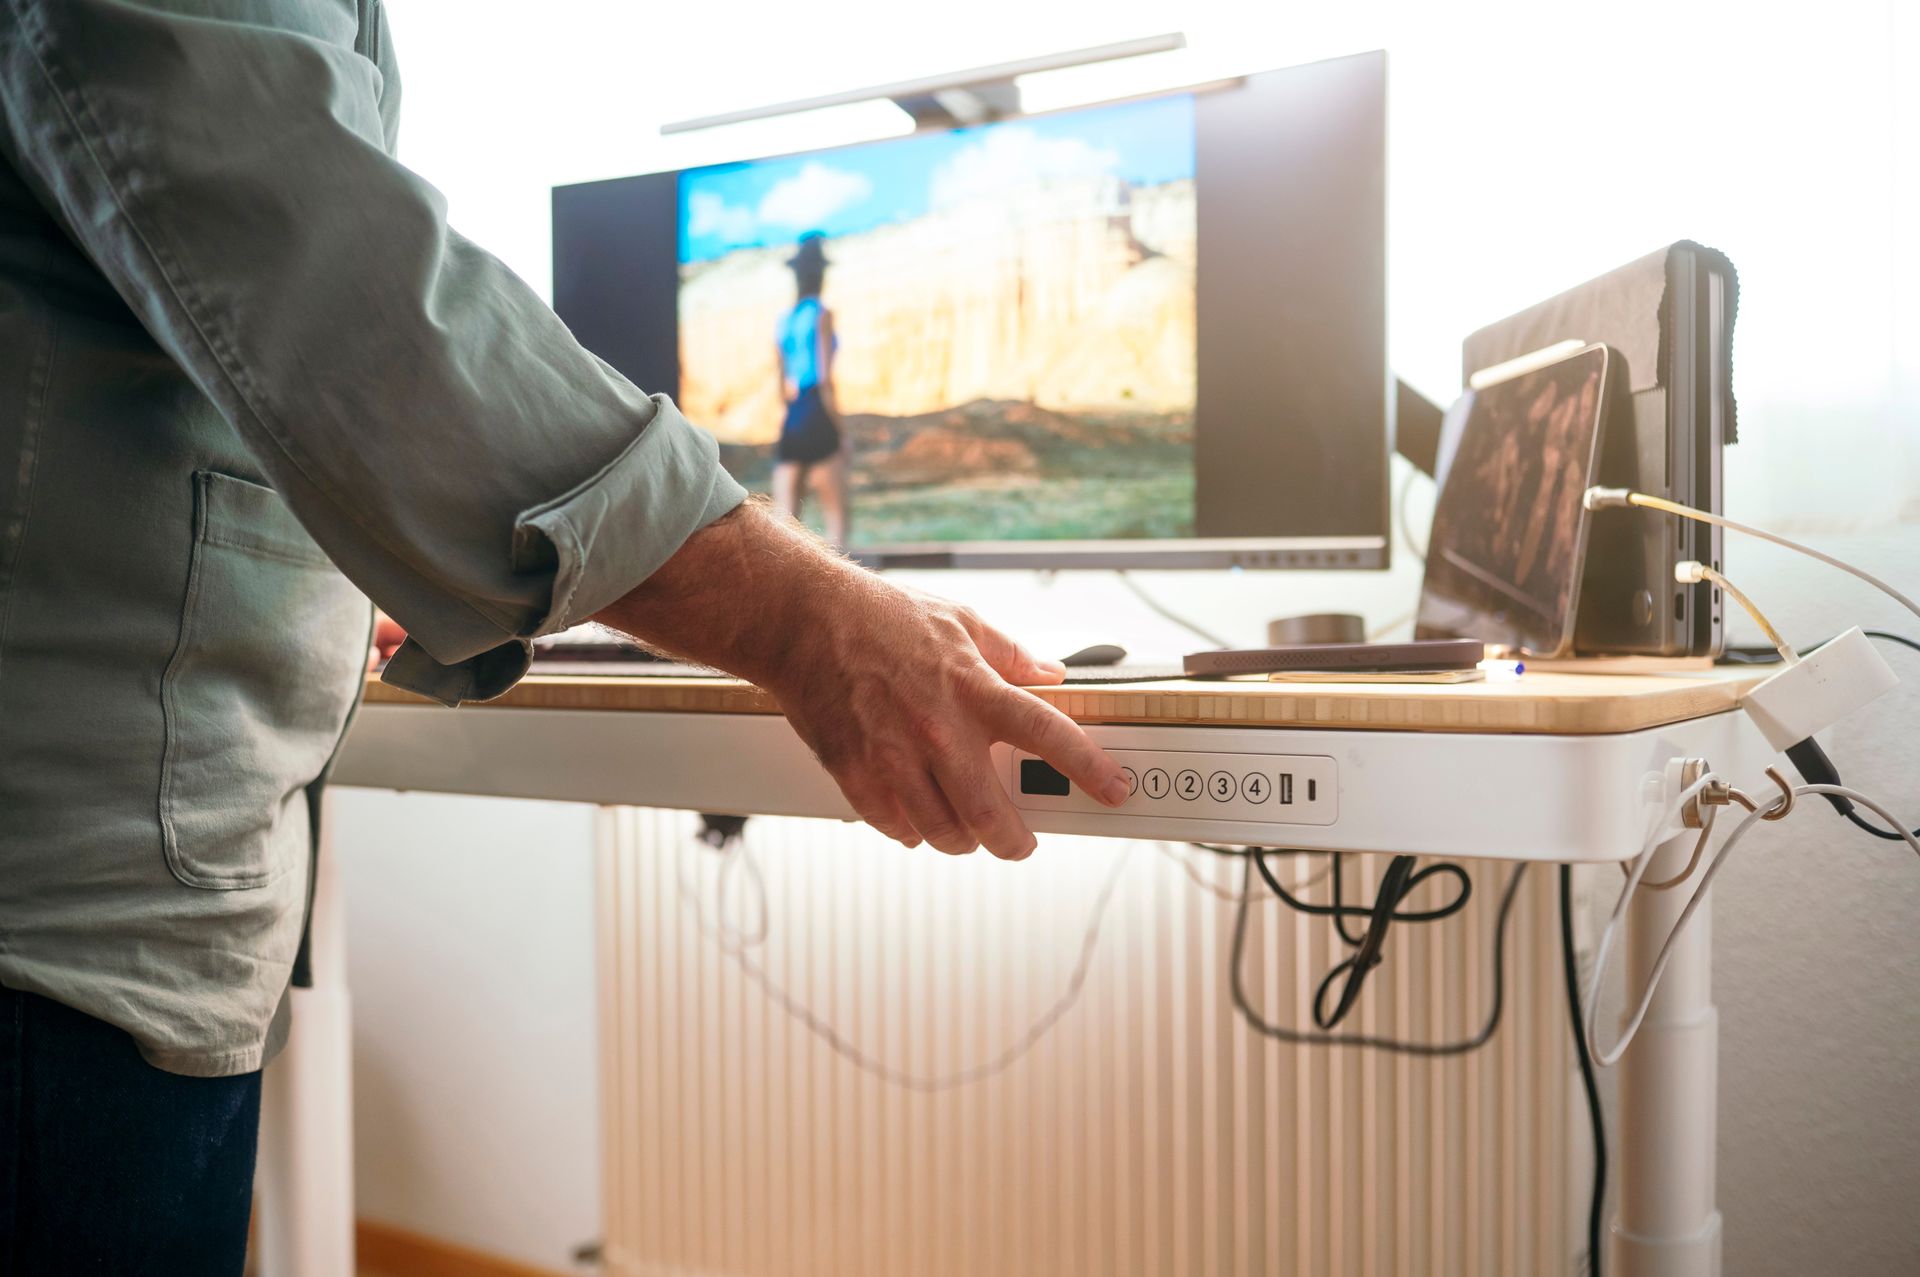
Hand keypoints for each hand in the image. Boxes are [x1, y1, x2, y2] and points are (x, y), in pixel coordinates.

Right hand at [592, 501, 1129, 859]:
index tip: (1116, 790)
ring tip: (965, 833)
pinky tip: (915, 820)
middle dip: (1014, 842)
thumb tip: (1051, 674)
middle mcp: (940, 730)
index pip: (1049, 736)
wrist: (802, 620)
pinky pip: (894, 826)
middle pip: (991, 814)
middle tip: (1020, 842)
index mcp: (974, 689)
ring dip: (962, 841)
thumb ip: (1010, 655)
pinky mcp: (855, 773)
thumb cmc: (880, 616)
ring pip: (943, 832)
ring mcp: (895, 757)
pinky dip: (911, 831)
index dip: (1090, 769)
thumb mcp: (960, 622)